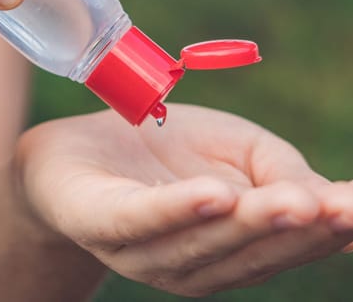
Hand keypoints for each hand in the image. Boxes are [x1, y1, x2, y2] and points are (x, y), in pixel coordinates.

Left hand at [14, 105, 352, 296]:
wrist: (78, 147)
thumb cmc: (162, 148)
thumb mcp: (233, 146)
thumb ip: (278, 170)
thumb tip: (324, 198)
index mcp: (227, 244)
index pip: (281, 243)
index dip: (325, 231)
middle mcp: (190, 260)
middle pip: (245, 251)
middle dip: (293, 231)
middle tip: (333, 209)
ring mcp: (142, 249)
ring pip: (199, 243)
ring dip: (245, 225)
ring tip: (287, 202)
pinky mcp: (99, 222)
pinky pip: (140, 220)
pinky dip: (178, 211)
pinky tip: (215, 195)